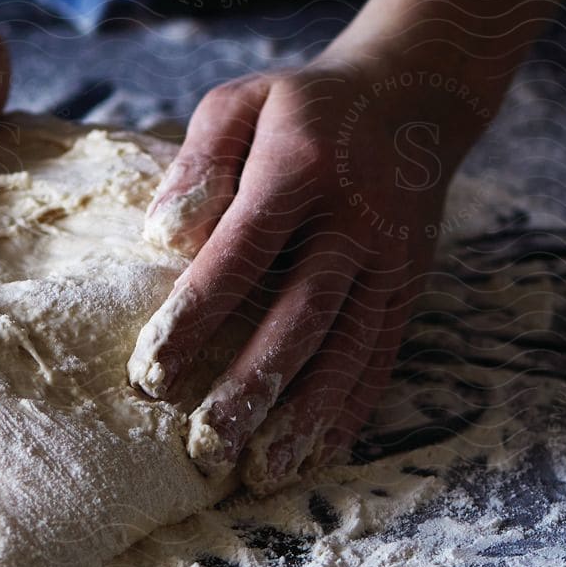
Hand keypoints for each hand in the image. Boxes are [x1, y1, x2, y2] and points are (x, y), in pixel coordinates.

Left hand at [127, 46, 486, 494]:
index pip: (242, 250)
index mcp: (300, 166)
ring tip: (262, 470)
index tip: (152, 372)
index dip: (197, 314)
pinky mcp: (411, 285)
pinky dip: (351, 407)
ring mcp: (391, 257)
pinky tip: (317, 452)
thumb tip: (163, 235)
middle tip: (204, 443)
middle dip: (251, 383)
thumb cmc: (302, 107)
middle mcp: (355, 217)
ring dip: (306, 414)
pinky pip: (382, 353)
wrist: (413, 96)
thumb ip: (199, 162)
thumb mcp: (241, 102)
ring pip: (350, 346)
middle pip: (301, 312)